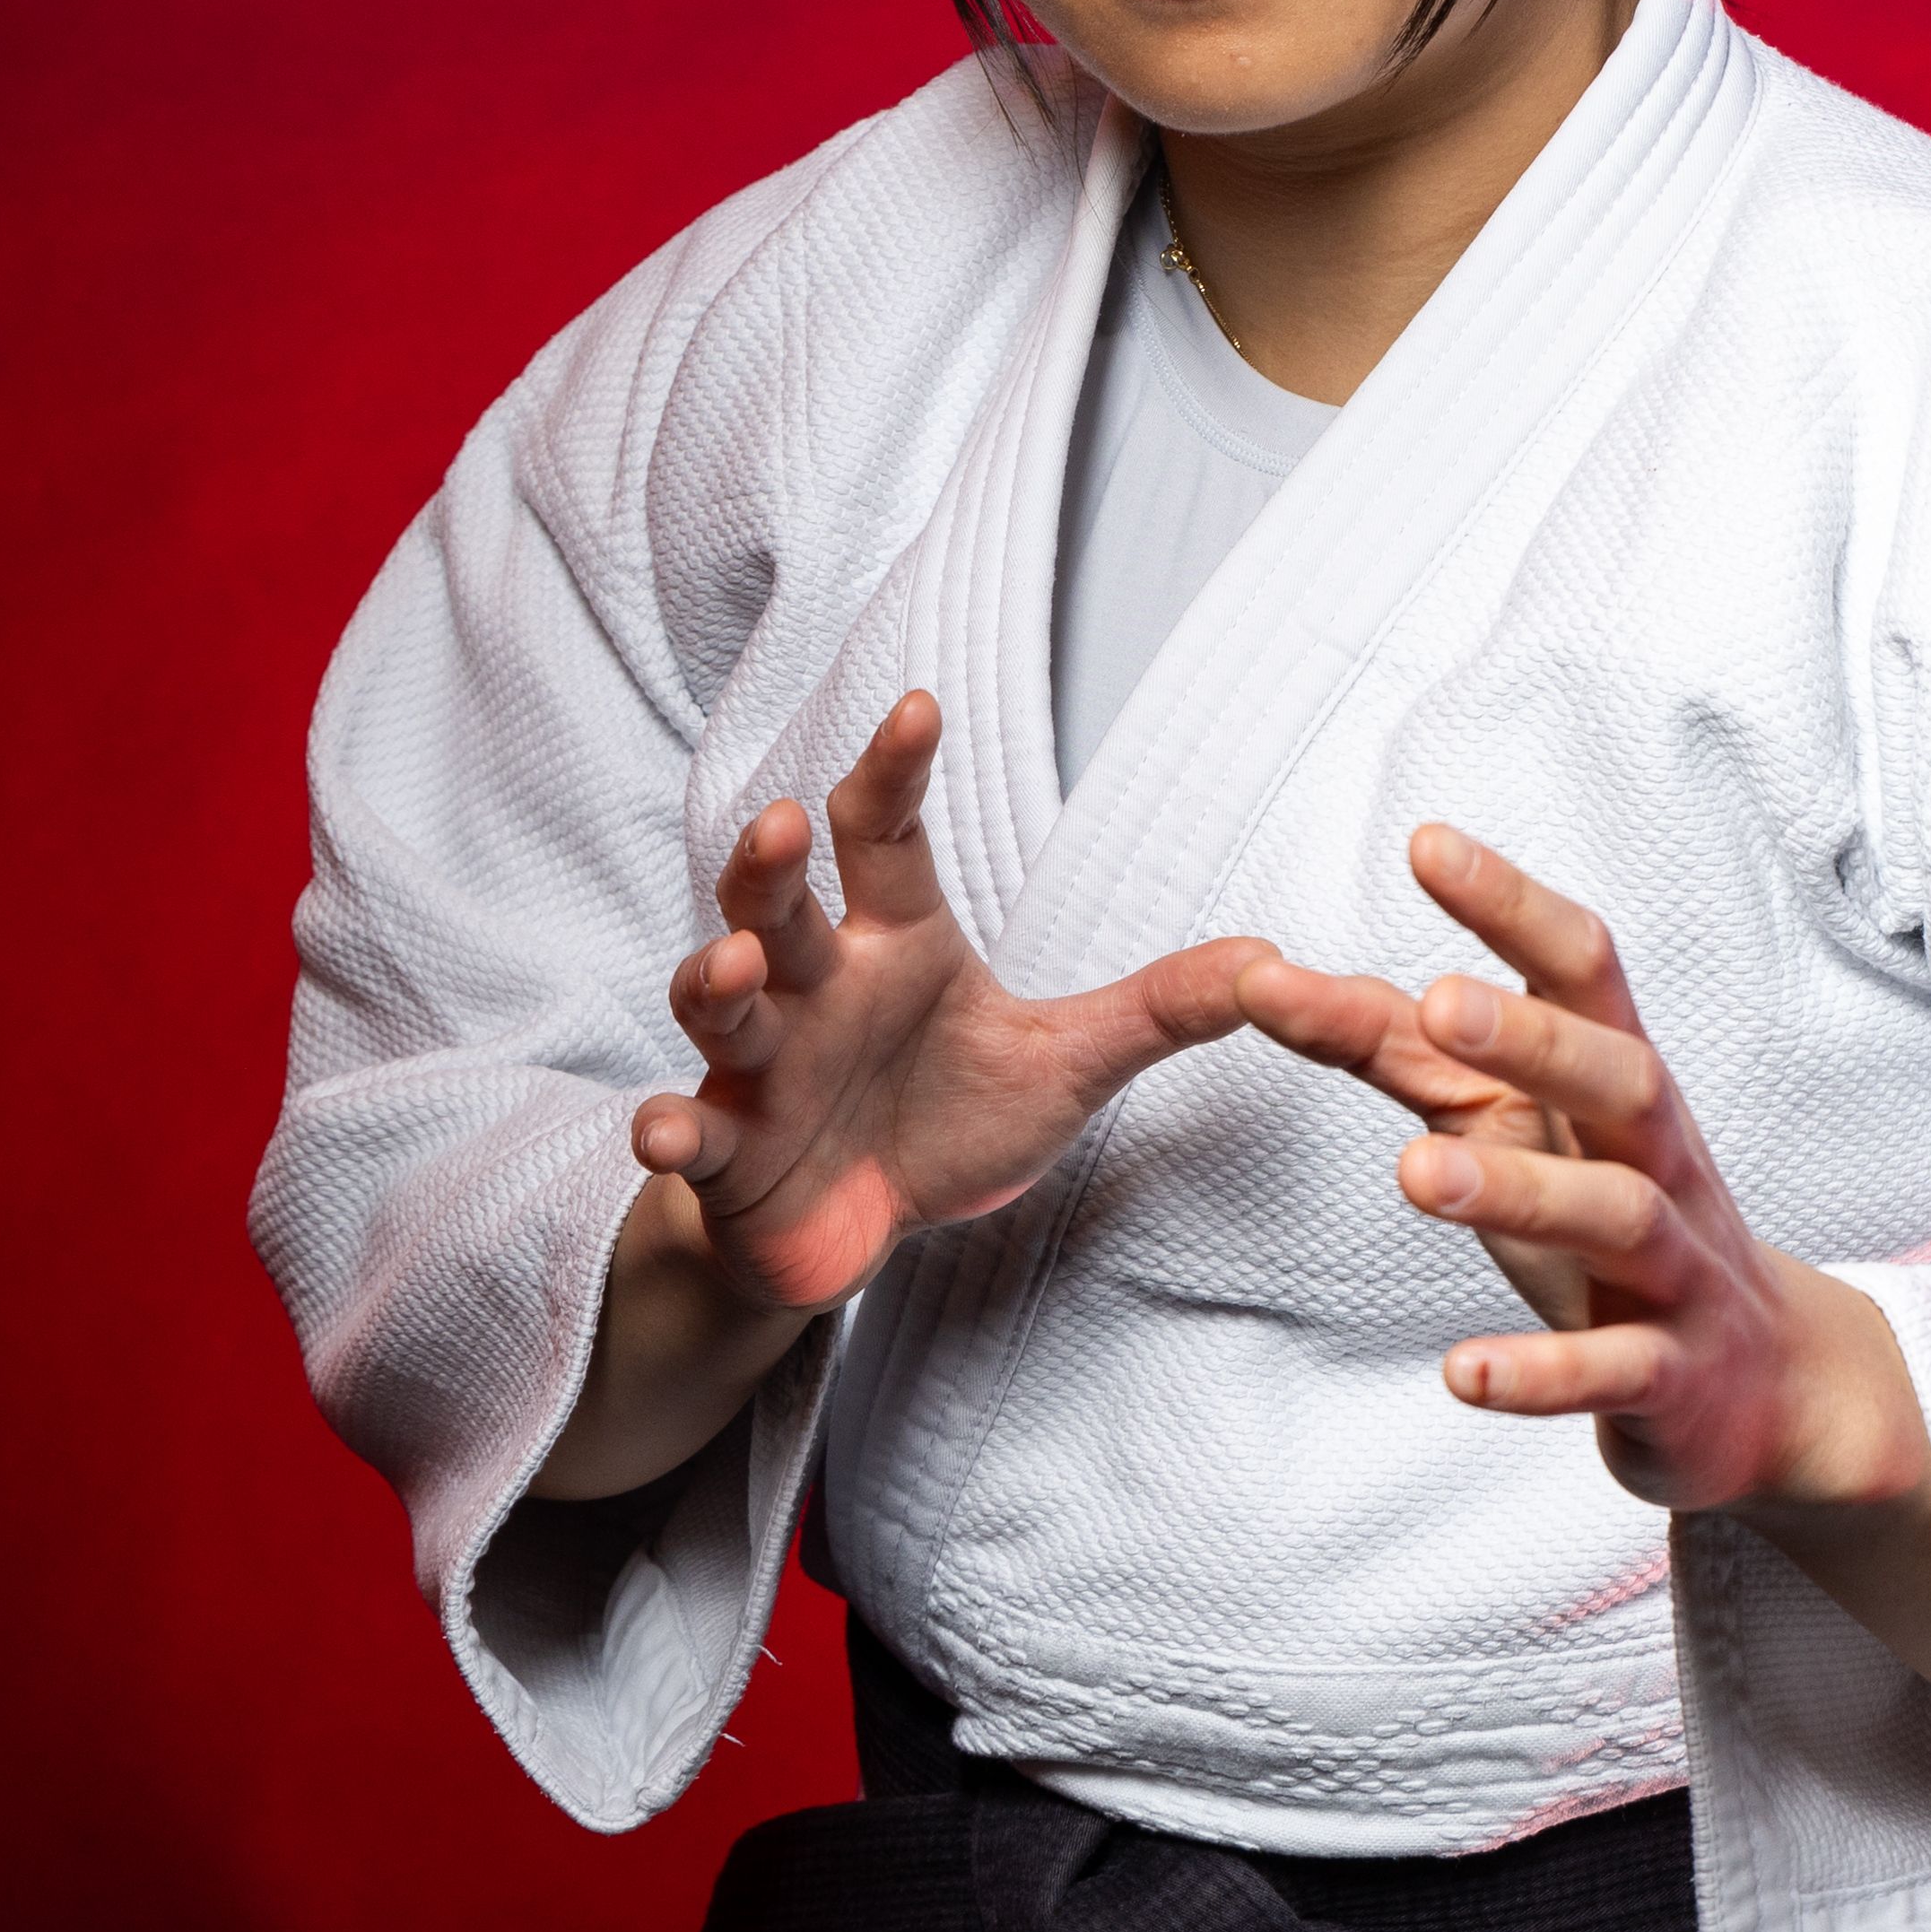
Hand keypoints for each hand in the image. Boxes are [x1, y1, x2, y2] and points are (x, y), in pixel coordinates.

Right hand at [642, 691, 1265, 1316]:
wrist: (861, 1225)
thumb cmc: (946, 1120)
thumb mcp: (1066, 1066)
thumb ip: (1157, 1010)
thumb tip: (1266, 960)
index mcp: (895, 944)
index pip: (886, 837)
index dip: (894, 771)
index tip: (918, 706)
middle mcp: (817, 987)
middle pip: (779, 903)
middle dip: (771, 865)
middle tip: (784, 822)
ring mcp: (763, 1066)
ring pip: (721, 1004)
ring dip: (712, 980)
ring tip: (732, 965)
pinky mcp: (730, 1150)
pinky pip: (692, 1132)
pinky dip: (673, 1128)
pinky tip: (664, 1128)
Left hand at [1236, 827, 1930, 1675]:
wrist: (1764, 1387)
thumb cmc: (1611, 1228)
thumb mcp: (1518, 1130)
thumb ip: (1409, 1057)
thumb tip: (1277, 984)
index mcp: (1621, 1084)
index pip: (1584, 971)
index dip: (1513, 907)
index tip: (1426, 844)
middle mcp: (1663, 1159)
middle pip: (1621, 1077)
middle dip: (1536, 1037)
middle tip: (1440, 997)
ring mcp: (1679, 1270)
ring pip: (1617, 1215)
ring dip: (1520, 1191)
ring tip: (1413, 1175)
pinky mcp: (1672, 1374)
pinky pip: (1614, 1370)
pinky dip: (1542, 1373)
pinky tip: (1463, 1373)